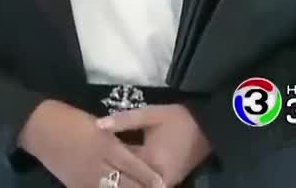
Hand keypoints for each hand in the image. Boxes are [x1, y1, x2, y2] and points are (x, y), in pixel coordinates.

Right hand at [19, 100, 164, 187]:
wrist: (39, 127)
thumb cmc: (69, 119)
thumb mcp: (96, 125)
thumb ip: (114, 140)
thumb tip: (132, 156)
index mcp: (104, 144)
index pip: (133, 165)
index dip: (149, 177)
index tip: (163, 184)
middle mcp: (97, 163)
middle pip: (126, 183)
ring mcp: (85, 177)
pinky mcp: (74, 185)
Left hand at [97, 105, 211, 186]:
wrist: (208, 127)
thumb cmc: (177, 119)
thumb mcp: (150, 114)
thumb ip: (124, 120)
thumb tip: (97, 125)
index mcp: (152, 161)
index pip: (121, 165)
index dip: (104, 160)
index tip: (87, 154)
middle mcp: (158, 178)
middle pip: (128, 181)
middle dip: (112, 174)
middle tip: (91, 166)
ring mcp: (165, 183)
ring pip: (137, 185)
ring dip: (123, 178)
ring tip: (103, 169)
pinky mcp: (169, 182)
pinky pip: (147, 184)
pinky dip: (135, 179)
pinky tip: (122, 171)